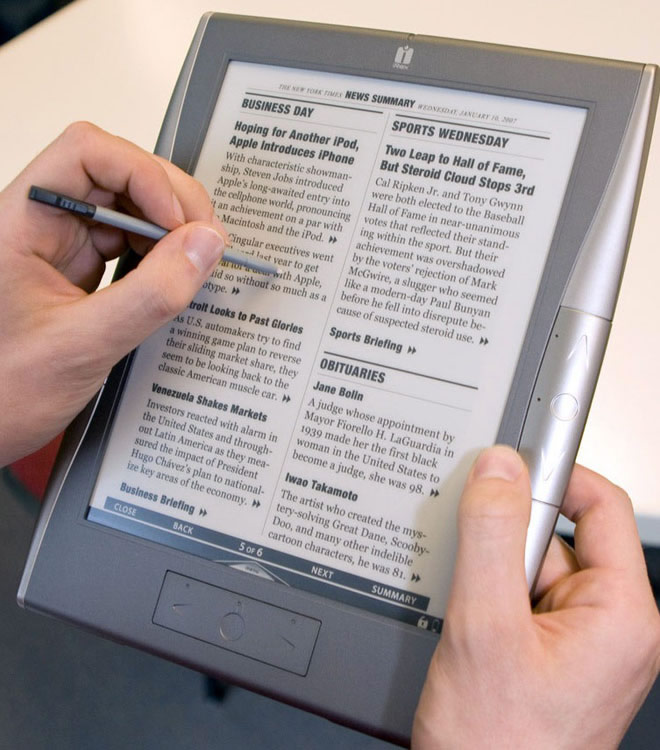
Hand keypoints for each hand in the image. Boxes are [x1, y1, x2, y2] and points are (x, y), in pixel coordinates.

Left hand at [0, 122, 228, 465]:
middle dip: (170, 201)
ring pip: (130, 206)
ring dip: (171, 228)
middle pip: (118, 172)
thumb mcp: (84, 344)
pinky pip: (132, 245)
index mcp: (22, 222)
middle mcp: (43, 224)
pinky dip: (163, 256)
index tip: (179, 224)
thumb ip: (150, 294)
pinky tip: (176, 278)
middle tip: (204, 243)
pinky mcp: (83, 272)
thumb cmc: (3, 390)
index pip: (88, 154)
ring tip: (196, 262)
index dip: (143, 175)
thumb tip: (204, 246)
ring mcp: (64, 246)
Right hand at [412, 446, 659, 748]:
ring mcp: (578, 639)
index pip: (600, 504)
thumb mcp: (485, 628)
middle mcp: (609, 623)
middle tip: (478, 577)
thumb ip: (491, 537)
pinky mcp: (549, 650)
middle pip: (557, 532)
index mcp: (621, 613)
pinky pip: (519, 594)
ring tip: (472, 622)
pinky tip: (471, 631)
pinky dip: (488, 596)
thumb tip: (498, 469)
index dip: (555, 472)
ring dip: (492, 574)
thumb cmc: (497, 747)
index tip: (512, 455)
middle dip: (508, 541)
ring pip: (530, 564)